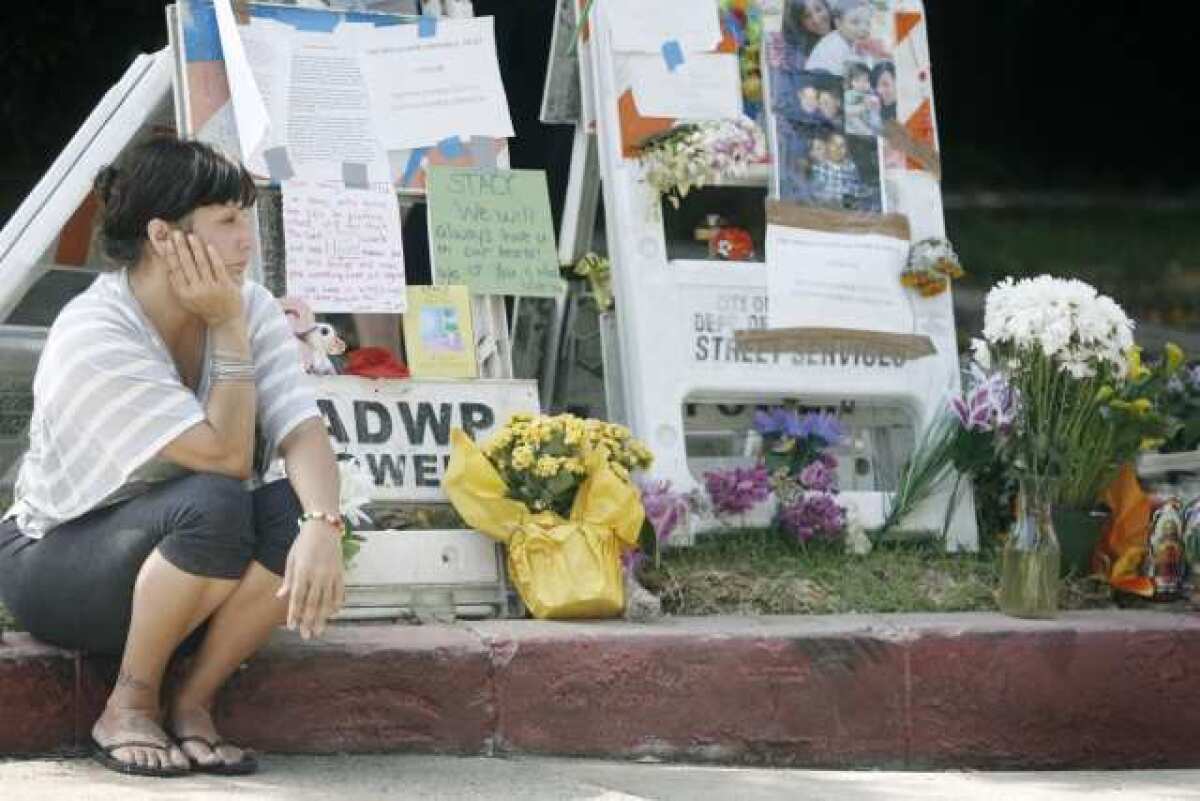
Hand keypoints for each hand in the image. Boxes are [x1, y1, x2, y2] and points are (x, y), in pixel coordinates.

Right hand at [165, 231, 242, 326]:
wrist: (225, 320)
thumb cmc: (203, 305)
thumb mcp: (185, 298)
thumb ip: (177, 283)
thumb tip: (167, 263)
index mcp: (184, 294)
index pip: (175, 270)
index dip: (170, 255)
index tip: (166, 242)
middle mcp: (197, 291)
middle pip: (186, 264)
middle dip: (180, 247)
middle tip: (176, 233)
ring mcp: (212, 288)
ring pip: (202, 264)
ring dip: (195, 248)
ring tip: (190, 236)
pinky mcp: (226, 286)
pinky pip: (218, 268)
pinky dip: (213, 256)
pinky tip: (209, 246)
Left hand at [276, 519, 344, 638]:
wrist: (323, 527)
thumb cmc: (303, 543)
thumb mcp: (291, 558)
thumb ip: (288, 579)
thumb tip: (281, 596)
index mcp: (302, 572)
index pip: (297, 598)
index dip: (294, 614)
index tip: (292, 627)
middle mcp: (317, 575)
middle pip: (312, 603)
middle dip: (309, 621)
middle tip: (307, 635)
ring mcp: (330, 574)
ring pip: (326, 601)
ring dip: (322, 617)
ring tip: (319, 630)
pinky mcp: (340, 572)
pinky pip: (339, 592)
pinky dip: (337, 603)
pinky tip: (333, 614)